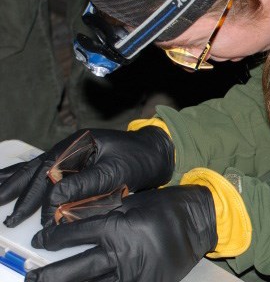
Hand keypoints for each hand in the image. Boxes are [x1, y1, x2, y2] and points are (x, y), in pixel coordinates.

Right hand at [0, 126, 173, 226]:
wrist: (157, 151)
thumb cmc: (139, 158)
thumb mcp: (116, 171)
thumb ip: (86, 183)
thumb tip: (55, 198)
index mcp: (78, 144)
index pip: (52, 173)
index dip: (45, 199)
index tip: (46, 221)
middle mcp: (71, 147)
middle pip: (38, 170)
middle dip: (21, 194)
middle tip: (9, 219)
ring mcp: (72, 153)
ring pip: (37, 168)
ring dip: (17, 184)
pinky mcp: (77, 163)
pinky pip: (48, 171)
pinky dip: (29, 177)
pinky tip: (15, 182)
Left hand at [27, 185, 217, 281]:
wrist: (197, 221)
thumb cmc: (165, 207)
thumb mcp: (132, 202)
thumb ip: (104, 213)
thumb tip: (73, 220)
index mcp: (115, 228)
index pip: (73, 235)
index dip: (52, 239)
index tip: (41, 241)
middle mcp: (119, 254)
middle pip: (74, 269)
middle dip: (49, 274)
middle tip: (31, 277)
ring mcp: (132, 274)